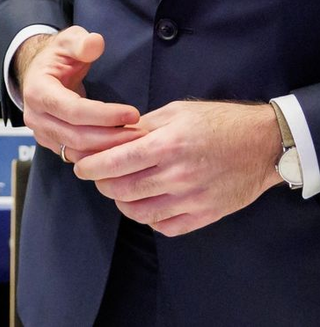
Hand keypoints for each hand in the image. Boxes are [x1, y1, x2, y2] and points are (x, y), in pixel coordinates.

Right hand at [16, 27, 141, 162]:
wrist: (39, 73)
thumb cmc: (57, 57)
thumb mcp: (68, 41)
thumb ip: (82, 42)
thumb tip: (96, 43)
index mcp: (37, 90)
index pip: (73, 110)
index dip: (105, 115)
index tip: (134, 113)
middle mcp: (35, 116)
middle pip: (77, 137)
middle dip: (112, 138)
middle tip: (142, 133)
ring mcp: (41, 133)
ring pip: (78, 152)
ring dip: (108, 151)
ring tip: (136, 142)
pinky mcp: (51, 144)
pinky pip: (77, 157)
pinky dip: (100, 156)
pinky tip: (121, 149)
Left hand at [74, 100, 281, 236]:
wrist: (261, 144)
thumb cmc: (215, 122)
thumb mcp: (175, 113)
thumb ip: (141, 127)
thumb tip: (110, 135)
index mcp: (167, 145)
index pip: (116, 161)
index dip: (91, 166)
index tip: (79, 166)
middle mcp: (178, 175)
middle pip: (123, 189)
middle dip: (102, 184)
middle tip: (95, 176)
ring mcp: (192, 199)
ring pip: (141, 212)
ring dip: (121, 203)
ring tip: (117, 189)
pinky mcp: (205, 215)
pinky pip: (167, 227)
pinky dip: (149, 218)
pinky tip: (145, 204)